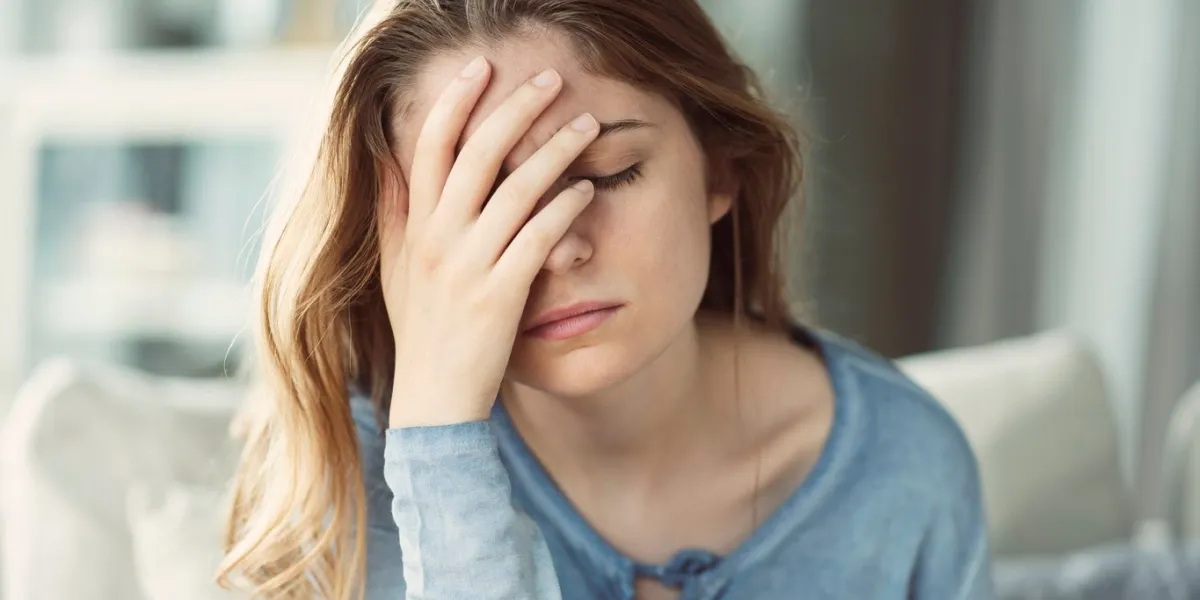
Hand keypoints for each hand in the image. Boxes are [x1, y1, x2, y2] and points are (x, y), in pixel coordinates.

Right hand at [380, 57, 599, 427]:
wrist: (434, 403)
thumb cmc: (421, 333)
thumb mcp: (396, 271)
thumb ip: (394, 214)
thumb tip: (391, 160)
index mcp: (415, 228)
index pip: (430, 148)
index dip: (454, 101)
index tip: (482, 67)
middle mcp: (439, 240)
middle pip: (477, 155)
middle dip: (516, 109)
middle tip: (553, 80)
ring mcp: (469, 268)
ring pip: (515, 191)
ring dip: (555, 151)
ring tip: (586, 125)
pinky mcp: (501, 296)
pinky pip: (538, 239)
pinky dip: (564, 209)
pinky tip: (586, 190)